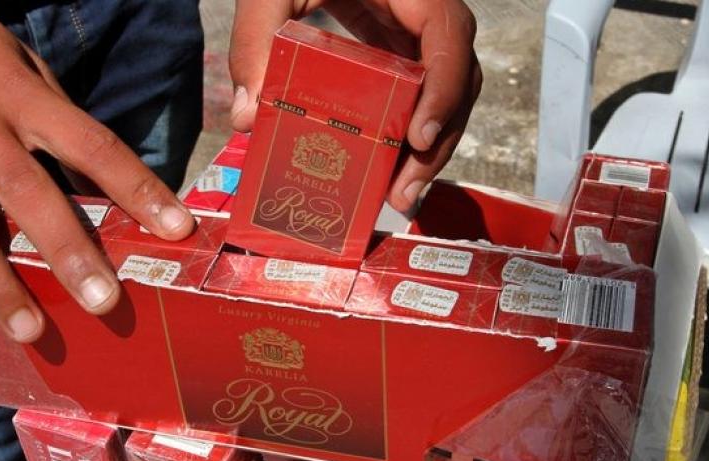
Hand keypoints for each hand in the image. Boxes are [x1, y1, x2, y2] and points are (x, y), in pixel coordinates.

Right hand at [0, 0, 194, 341]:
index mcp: (19, 94)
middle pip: (25, 192)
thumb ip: (58, 122)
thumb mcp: (21, 66)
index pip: (91, 144)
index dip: (136, 187)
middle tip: (102, 302)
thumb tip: (103, 180)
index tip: (176, 228)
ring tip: (29, 330)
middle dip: (66, 250)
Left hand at [228, 0, 481, 211]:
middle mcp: (428, 9)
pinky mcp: (402, 44)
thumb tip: (248, 116)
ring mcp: (418, 29)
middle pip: (459, 78)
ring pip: (447, 91)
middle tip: (402, 192)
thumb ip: (255, 38)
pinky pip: (422, 89)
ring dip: (428, 147)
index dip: (445, 88)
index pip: (450, 35)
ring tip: (397, 194)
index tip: (418, 137)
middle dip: (438, 142)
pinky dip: (409, 129)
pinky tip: (386, 165)